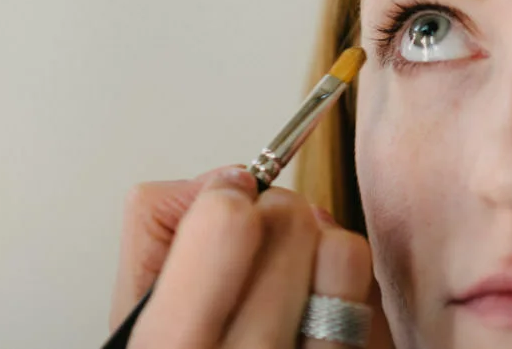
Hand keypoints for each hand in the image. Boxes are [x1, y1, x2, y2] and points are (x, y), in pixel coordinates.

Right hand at [113, 168, 392, 347]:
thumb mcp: (136, 309)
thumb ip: (158, 226)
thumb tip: (228, 179)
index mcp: (174, 345)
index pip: (228, 225)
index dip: (226, 197)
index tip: (224, 204)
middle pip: (289, 223)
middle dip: (271, 214)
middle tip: (257, 242)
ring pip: (342, 253)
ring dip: (318, 245)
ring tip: (295, 271)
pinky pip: (375, 296)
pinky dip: (349, 287)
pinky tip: (319, 309)